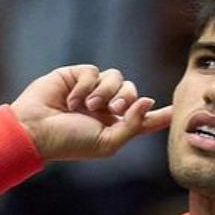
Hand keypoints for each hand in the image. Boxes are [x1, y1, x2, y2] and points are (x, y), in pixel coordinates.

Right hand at [11, 64, 173, 162]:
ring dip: (104, 92)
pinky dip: (85, 86)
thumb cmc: (68, 142)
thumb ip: (132, 125)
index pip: (142, 118)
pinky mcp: (77, 76)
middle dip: (126, 98)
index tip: (178, 111)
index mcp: (113, 126)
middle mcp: (104, 107)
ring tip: (86, 106)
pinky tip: (70, 98)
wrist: (36, 129)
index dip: (160, 115)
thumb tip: (148, 101)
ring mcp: (91, 90)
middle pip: (132, 92)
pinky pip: (94, 72)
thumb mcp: (106, 142)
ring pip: (116, 78)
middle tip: (114, 107)